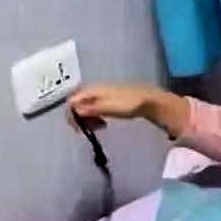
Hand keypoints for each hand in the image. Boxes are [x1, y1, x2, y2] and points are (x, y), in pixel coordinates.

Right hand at [68, 84, 188, 137]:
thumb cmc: (129, 104)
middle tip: (88, 130)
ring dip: (88, 119)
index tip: (78, 128)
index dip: (71, 115)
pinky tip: (103, 124)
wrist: (149, 100)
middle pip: (78, 104)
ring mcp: (102, 95)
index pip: (72, 101)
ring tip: (98, 128)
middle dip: (79, 118)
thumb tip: (75, 111)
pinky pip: (95, 109)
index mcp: (92, 91)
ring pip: (86, 107)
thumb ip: (91, 109)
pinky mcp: (109, 100)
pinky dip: (96, 117)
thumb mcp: (108, 108)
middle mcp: (94, 91)